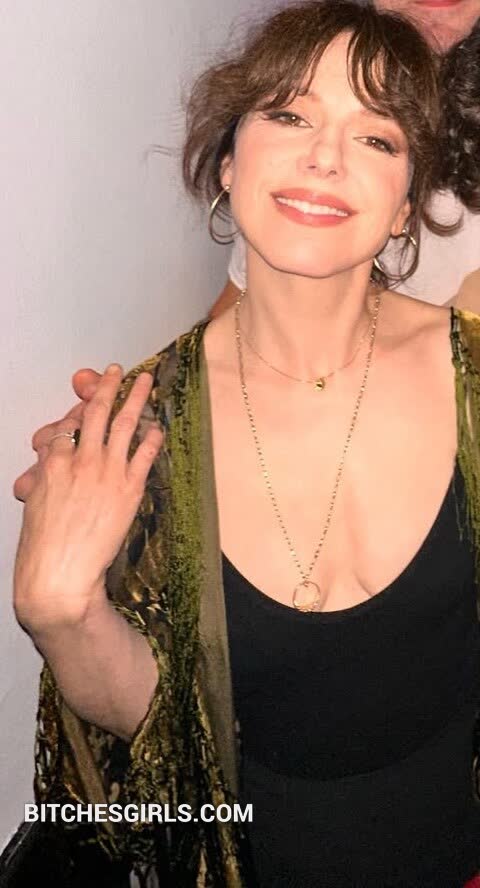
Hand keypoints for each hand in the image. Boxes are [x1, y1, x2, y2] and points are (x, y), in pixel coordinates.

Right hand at [13, 364, 162, 636]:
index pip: (67, 426)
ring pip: (123, 424)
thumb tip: (45, 467)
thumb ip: (43, 479)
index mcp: (52, 462)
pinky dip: (153, 438)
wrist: (60, 574)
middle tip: (116, 371)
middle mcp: (80, 459)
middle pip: (94, 412)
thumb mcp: (35, 504)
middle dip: (106, 387)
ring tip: (146, 381)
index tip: (86, 406)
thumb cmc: (43, 546)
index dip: (78, 413)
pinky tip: (159, 428)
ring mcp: (106, 472)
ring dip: (137, 398)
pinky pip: (144, 455)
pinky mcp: (129, 489)